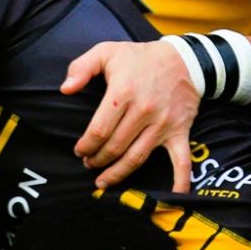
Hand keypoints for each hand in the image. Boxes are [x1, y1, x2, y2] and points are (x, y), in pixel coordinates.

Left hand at [62, 40, 196, 191]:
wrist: (185, 60)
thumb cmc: (140, 58)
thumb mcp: (107, 52)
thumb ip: (81, 67)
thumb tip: (65, 88)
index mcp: (123, 93)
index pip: (99, 130)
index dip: (85, 145)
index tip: (79, 151)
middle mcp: (144, 112)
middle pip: (115, 147)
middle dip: (97, 160)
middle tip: (89, 164)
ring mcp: (163, 125)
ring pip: (136, 158)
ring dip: (117, 174)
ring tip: (103, 181)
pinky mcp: (179, 132)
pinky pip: (181, 161)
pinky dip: (179, 181)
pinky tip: (173, 197)